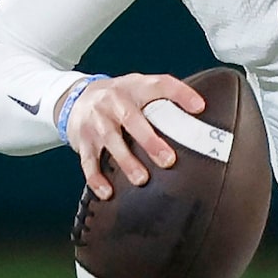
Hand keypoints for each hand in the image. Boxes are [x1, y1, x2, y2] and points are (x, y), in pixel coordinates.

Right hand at [65, 72, 205, 199]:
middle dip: (150, 141)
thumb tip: (200, 115)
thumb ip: (164, 99)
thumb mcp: (140, 88)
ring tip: (141, 179)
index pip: (159, 85)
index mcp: (134, 88)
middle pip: (132, 119)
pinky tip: (108, 192)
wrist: (77, 98)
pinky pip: (89, 162)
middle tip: (168, 160)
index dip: (180, 93)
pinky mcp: (83, 141)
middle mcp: (114, 102)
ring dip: (126, 162)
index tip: (199, 107)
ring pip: (111, 141)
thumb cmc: (118, 97)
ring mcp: (97, 122)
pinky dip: (96, 179)